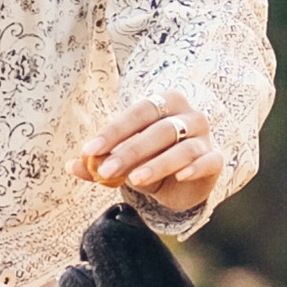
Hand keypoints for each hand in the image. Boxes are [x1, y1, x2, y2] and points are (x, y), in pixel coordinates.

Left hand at [77, 96, 223, 214]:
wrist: (182, 182)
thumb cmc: (150, 161)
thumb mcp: (123, 162)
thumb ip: (100, 162)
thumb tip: (71, 165)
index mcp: (164, 103)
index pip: (138, 112)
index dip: (114, 130)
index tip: (89, 150)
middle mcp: (188, 115)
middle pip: (159, 130)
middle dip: (130, 151)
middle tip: (106, 170)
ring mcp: (204, 137)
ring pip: (182, 148)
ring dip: (157, 163)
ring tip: (134, 179)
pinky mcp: (215, 160)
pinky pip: (207, 161)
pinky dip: (194, 168)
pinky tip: (180, 176)